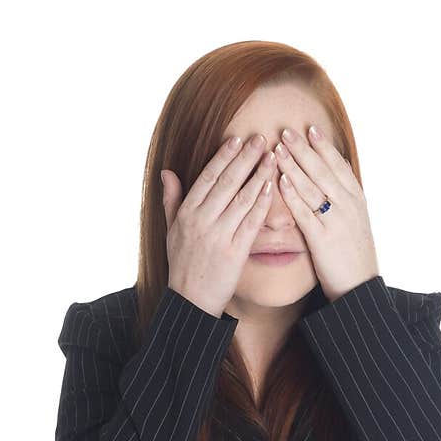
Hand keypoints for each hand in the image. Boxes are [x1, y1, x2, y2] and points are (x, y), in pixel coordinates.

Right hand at [160, 134, 276, 317]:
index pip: (208, 177)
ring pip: (243, 199)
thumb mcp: (170, 230)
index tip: (238, 139)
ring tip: (273, 157)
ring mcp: (219, 236)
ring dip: (260, 175)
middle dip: (246, 158)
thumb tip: (167, 171)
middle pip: (228, 182)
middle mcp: (202, 221)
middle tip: (261, 139)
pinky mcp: (236, 252)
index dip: (224, 156)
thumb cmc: (182, 264)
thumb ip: (171, 199)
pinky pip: (252, 222)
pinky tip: (272, 187)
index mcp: (186, 213)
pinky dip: (262, 203)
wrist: (191, 301)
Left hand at [273, 124, 379, 302]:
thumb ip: (346, 196)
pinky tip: (280, 180)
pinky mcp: (322, 239)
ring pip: (312, 186)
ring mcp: (335, 221)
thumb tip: (338, 169)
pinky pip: (305, 212)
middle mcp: (348, 206)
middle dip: (304, 149)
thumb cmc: (354, 255)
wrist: (360, 287)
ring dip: (294, 165)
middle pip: (323, 171)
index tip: (310, 128)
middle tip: (287, 131)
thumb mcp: (357, 221)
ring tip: (278, 148)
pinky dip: (293, 194)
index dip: (323, 147)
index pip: (338, 165)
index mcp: (357, 199)